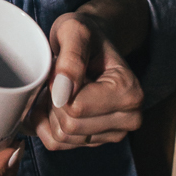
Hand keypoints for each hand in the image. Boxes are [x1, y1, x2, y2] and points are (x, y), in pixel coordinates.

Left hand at [30, 12, 143, 149]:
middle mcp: (129, 118)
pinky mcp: (97, 140)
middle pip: (69, 126)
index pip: (76, 108)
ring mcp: (114, 133)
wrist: (91, 42)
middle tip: (55, 78)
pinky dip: (46, 125)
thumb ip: (71, 59)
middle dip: (52, 102)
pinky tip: (50, 104)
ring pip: (63, 138)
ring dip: (48, 113)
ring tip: (55, 89)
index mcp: (129, 92)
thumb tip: (63, 95)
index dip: (57, 88)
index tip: (59, 69)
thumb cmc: (84, 34)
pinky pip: (59, 144)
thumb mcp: (74, 31)